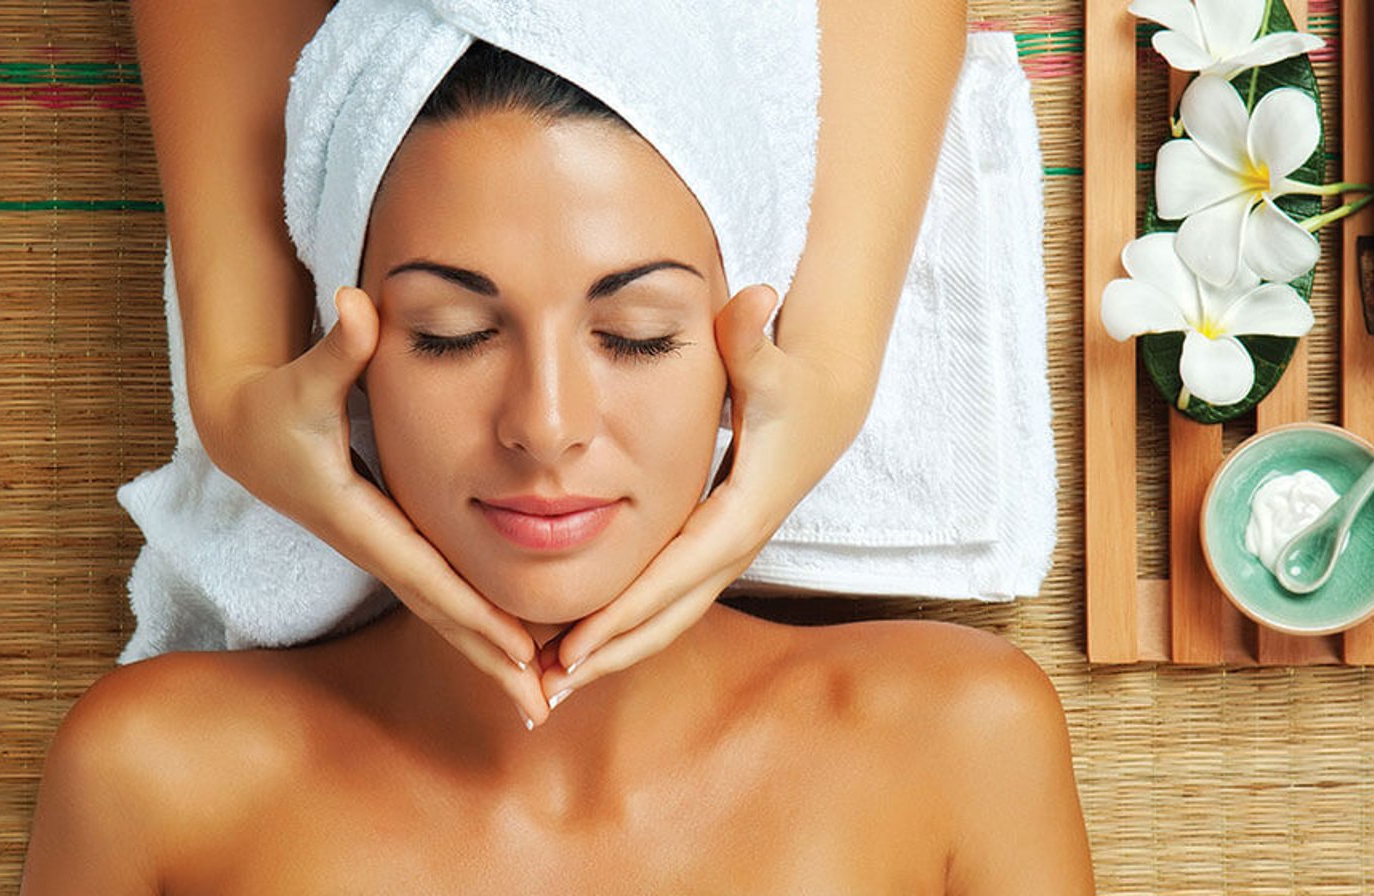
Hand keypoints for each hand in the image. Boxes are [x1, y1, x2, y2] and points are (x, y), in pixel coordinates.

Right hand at [192, 285, 555, 726]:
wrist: (243, 430)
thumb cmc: (276, 402)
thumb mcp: (304, 375)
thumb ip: (337, 347)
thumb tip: (357, 306)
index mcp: (361, 517)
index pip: (429, 576)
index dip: (474, 615)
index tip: (517, 653)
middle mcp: (377, 543)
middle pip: (442, 613)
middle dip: (491, 660)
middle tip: (543, 706)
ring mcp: (386, 547)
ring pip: (445, 610)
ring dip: (489, 653)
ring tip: (540, 694)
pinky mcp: (392, 540)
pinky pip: (442, 591)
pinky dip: (476, 624)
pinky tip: (515, 646)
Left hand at [538, 283, 868, 705]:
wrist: (827, 400)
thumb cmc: (791, 379)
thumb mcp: (772, 358)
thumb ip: (754, 335)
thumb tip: (758, 296)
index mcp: (740, 512)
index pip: (673, 576)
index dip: (622, 615)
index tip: (573, 648)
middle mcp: (732, 544)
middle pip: (666, 618)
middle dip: (607, 655)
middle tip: (545, 688)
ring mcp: (724, 551)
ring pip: (666, 619)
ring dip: (612, 653)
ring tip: (551, 681)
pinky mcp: (712, 548)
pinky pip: (666, 601)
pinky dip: (626, 628)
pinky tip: (581, 644)